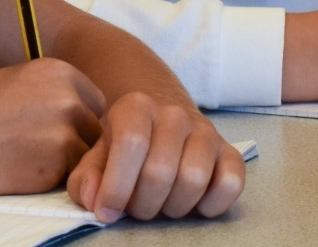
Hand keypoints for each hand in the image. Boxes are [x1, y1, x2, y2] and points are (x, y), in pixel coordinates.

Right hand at [0, 58, 106, 197]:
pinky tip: (21, 171)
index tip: (58, 130)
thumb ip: (43, 91)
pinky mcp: (53, 168)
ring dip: (68, 162)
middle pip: (97, 129)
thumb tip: (64, 105)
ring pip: (87, 156)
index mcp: (58, 71)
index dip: (80, 119)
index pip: (95, 101)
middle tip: (44, 150)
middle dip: (79, 141)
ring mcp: (64, 134)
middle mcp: (68, 99)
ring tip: (30, 161)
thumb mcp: (7, 80)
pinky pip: (69, 177)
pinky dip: (52, 179)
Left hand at [66, 91, 243, 222]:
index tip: (107, 211)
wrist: (161, 123)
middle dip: (143, 204)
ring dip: (173, 207)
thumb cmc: (125, 146)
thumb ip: (86, 178)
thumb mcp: (98, 155)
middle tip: (136, 207)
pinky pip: (230, 184)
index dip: (117, 187)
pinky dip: (212, 204)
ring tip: (161, 204)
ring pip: (194, 179)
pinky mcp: (230, 152)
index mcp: (137, 107)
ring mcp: (206, 131)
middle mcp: (174, 114)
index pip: (131, 145)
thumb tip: (93, 200)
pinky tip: (193, 204)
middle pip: (161, 171)